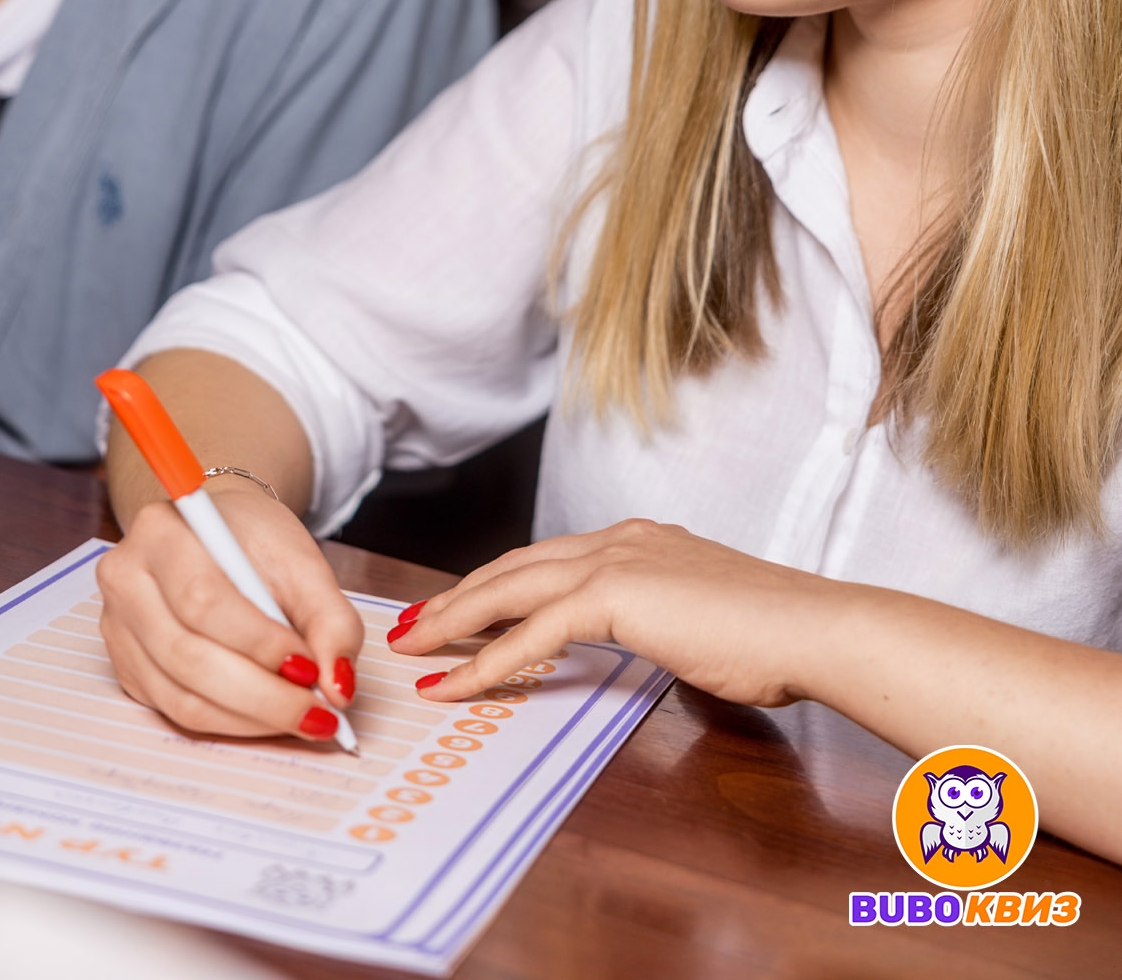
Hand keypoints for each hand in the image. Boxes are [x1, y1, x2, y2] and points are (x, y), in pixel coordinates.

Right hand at [98, 483, 364, 739]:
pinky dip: (230, 722)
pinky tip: (269, 716)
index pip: (202, 599)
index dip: (258, 642)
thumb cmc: (253, 541)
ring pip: (180, 694)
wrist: (216, 535)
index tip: (310, 667)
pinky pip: (176, 710)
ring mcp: (118, 628)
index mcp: (161, 532)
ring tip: (303, 717)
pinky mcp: (127, 667)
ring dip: (250, 716)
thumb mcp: (302, 561)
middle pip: (187, 655)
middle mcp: (126, 579)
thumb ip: (330, 618)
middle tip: (318, 710)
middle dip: (261, 693)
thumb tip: (339, 685)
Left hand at [388, 519, 836, 706]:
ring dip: (452, 620)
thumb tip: (651, 639)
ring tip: (411, 647)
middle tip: (413, 624)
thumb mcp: (703, 620)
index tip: (460, 609)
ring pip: (508, 590)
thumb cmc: (774, 638)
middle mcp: (620, 539)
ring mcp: (615, 560)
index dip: (498, 584)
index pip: (548, 561)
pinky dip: (482, 662)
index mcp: (640, 540)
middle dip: (458, 596)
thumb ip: (664, 619)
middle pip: (514, 567)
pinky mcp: (613, 596)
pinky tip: (452, 685)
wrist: (811, 628)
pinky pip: (529, 634)